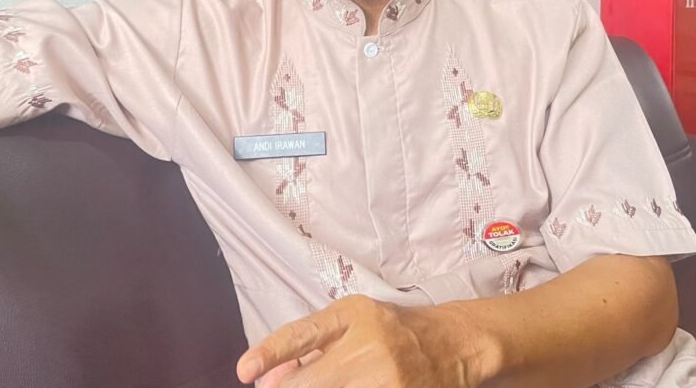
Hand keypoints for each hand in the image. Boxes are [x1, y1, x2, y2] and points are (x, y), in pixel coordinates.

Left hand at [236, 294, 482, 387]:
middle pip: (311, 380)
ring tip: (319, 383)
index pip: (304, 334)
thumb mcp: (351, 324)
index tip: (245, 371)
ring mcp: (387, 378)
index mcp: (355, 315)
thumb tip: (265, 375)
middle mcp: (370, 345)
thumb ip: (308, 346)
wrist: (450, 344)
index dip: (271, 352)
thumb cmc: (392, 331)